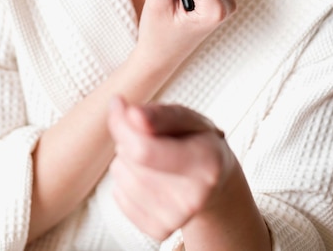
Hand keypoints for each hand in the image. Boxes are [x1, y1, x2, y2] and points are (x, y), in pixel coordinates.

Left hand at [108, 96, 233, 241]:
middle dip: (128, 137)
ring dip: (126, 158)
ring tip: (151, 154)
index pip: (144, 149)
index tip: (119, 103)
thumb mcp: (188, 118)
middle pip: (130, 160)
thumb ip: (161, 114)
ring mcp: (176, 218)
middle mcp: (194, 196)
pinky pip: (119, 195)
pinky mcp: (159, 230)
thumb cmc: (197, 143)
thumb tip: (131, 114)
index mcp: (206, 162)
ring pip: (121, 176)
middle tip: (148, 133)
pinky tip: (146, 174)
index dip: (122, 124)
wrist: (213, 183)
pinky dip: (125, 180)